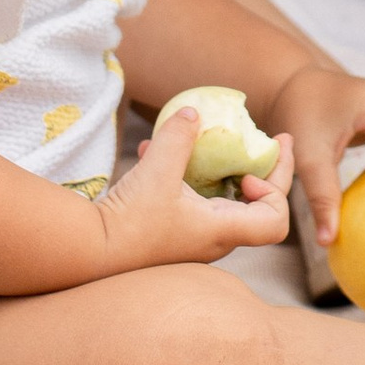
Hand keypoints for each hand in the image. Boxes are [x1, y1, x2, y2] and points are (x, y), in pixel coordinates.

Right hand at [87, 102, 295, 271]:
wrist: (89, 253)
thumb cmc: (129, 221)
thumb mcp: (157, 171)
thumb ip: (178, 138)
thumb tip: (193, 111)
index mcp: (221, 231)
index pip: (275, 221)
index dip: (275, 190)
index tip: (248, 171)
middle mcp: (214, 239)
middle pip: (258, 207)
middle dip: (265, 170)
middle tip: (272, 139)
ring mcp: (193, 238)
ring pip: (223, 201)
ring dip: (222, 169)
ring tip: (212, 137)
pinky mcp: (169, 232)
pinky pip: (191, 200)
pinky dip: (187, 175)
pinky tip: (154, 149)